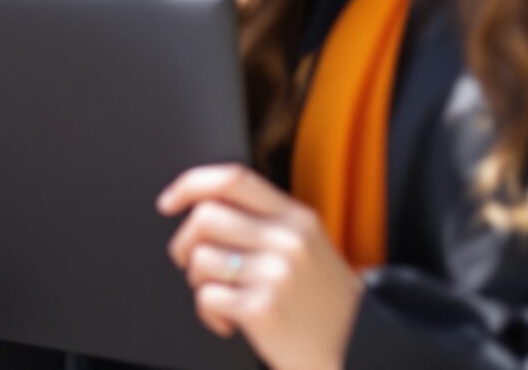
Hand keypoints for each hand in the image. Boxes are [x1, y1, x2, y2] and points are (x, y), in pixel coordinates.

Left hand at [159, 164, 360, 369]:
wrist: (359, 349)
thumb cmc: (322, 301)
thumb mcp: (306, 246)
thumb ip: (264, 221)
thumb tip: (203, 205)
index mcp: (296, 218)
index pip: (232, 178)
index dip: (189, 185)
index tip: (168, 203)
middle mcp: (287, 240)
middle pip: (205, 216)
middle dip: (184, 243)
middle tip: (191, 264)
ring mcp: (276, 274)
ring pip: (200, 259)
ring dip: (199, 282)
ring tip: (224, 297)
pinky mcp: (262, 309)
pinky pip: (206, 298)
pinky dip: (209, 314)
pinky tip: (230, 322)